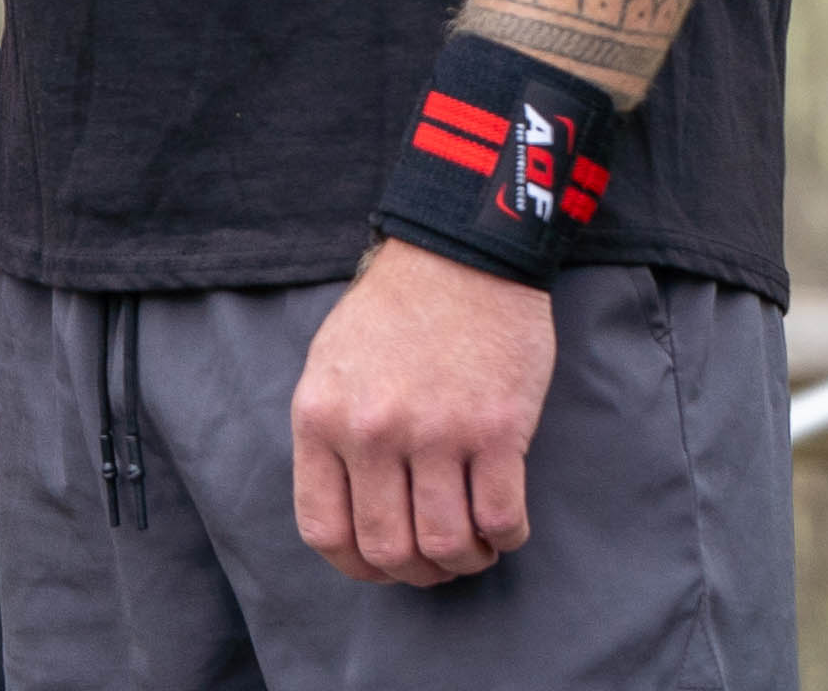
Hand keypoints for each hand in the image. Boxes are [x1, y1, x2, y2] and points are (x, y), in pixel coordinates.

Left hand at [289, 242, 550, 585]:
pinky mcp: (497, 429)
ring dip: (465, 561)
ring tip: (475, 546)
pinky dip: (505, 538)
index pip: (325, 531)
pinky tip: (505, 526)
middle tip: (438, 561)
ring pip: (446, 545)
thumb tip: (350, 512)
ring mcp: (436, 432)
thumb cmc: (395, 309)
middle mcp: (373, 432)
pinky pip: (500, 519)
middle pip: (389, 550)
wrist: (462, 253)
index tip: (384, 566)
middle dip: (417, 573)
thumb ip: (332, 436)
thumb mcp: (330, 364)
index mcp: (322, 418)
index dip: (357, 566)